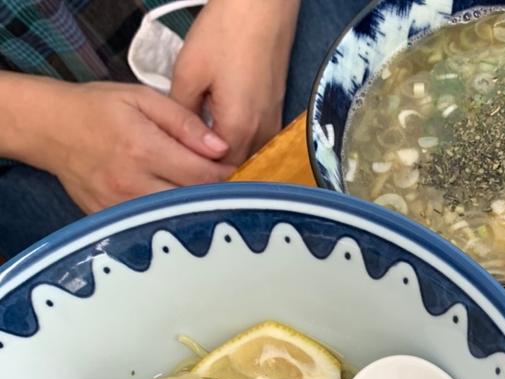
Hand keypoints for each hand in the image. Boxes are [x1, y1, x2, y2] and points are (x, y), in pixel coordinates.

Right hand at [42, 82, 234, 212]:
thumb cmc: (98, 109)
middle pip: (192, 199)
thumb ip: (184, 122)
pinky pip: (153, 224)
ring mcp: (120, 205)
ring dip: (196, 208)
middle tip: (226, 185)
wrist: (49, 129)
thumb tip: (220, 148)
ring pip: (176, 217)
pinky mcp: (111, 219)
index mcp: (143, 148)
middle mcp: (132, 182)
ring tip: (205, 196)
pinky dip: (171, 217)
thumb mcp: (142, 98)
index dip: (226, 174)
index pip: (202, 174)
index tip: (235, 169)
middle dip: (215, 193)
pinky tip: (179, 207)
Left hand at [171, 0, 299, 165]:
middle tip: (181, 174)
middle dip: (210, 177)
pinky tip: (218, 145)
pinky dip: (238, 151)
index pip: (216, 176)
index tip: (173, 179)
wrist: (262, 8)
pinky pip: (256, 148)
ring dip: (225, 165)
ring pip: (247, 162)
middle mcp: (261, 136)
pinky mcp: (275, 118)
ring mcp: (272, 128)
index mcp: (238, 129)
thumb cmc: (225, 33)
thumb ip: (180, 115)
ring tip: (197, 163)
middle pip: (234, 173)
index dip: (195, 180)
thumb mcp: (188, 72)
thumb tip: (174, 141)